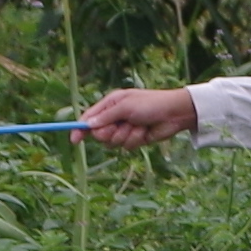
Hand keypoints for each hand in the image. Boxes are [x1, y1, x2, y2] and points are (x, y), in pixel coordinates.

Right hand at [79, 87, 200, 147]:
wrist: (174, 113)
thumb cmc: (151, 104)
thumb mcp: (126, 107)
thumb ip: (106, 116)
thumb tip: (88, 125)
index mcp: (110, 104)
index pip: (89, 117)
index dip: (80, 128)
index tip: (75, 139)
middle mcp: (115, 116)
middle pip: (99, 134)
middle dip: (109, 133)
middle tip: (120, 126)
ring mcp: (124, 128)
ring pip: (113, 142)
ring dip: (125, 136)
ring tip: (137, 126)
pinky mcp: (134, 139)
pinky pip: (126, 146)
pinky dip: (135, 139)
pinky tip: (145, 131)